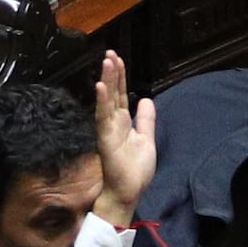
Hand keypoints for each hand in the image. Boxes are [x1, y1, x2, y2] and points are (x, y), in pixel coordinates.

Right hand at [89, 49, 157, 223]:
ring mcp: (108, 131)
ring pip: (107, 101)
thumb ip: (145, 120)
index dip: (120, 77)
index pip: (120, 95)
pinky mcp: (105, 140)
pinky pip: (102, 119)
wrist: (128, 193)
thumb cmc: (134, 170)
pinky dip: (102, 103)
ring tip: (107, 62)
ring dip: (107, 81)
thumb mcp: (146, 140)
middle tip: (110, 53)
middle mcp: (113, 123)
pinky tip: (101, 87)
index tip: (117, 59)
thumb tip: (145, 99)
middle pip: (113, 93)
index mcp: (123, 123)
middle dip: (112, 73)